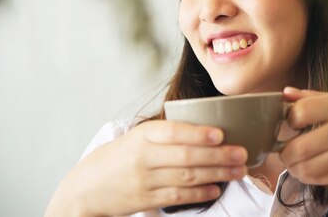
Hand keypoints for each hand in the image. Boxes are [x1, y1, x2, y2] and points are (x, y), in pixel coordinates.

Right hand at [45, 120, 247, 216]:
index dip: (198, 133)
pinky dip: (200, 194)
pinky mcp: (146, 200)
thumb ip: (167, 133)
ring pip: (187, 177)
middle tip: (242, 153)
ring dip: (217, 174)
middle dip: (218, 156)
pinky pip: (177, 197)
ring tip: (239, 171)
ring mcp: (145, 181)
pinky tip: (217, 188)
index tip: (221, 134)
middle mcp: (143, 157)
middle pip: (186, 156)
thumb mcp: (138, 136)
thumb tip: (208, 128)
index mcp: (143, 135)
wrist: (86, 188)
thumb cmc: (120, 156)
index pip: (173, 131)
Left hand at [279, 87, 327, 190]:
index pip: (300, 111)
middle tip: (286, 153)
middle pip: (298, 146)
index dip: (289, 121)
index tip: (291, 126)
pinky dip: (307, 177)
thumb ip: (312, 98)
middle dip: (285, 153)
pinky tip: (310, 171)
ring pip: (306, 167)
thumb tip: (285, 93)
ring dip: (294, 168)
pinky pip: (317, 179)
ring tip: (296, 163)